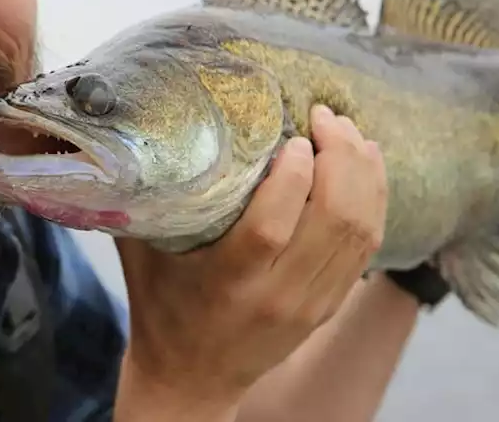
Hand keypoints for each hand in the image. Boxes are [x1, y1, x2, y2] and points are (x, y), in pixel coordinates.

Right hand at [112, 106, 387, 420]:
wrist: (189, 381)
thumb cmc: (157, 309)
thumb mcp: (137, 257)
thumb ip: (133, 201)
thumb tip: (124, 134)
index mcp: (227, 283)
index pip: (272, 227)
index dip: (292, 177)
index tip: (292, 136)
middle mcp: (277, 295)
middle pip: (333, 222)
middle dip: (340, 159)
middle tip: (324, 117)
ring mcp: (311, 304)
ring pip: (360, 232)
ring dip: (364, 175)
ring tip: (349, 132)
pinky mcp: (330, 306)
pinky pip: (367, 248)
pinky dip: (374, 201)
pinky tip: (367, 167)